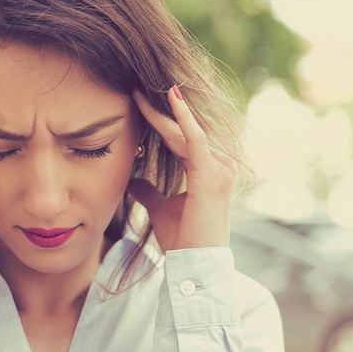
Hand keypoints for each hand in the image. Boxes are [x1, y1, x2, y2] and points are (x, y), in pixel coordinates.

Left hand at [128, 85, 236, 250]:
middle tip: (135, 87)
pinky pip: (196, 138)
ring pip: (186, 131)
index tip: (137, 102)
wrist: (195, 264)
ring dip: (164, 110)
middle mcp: (219, 164)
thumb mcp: (161, 209)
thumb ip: (149, 191)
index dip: (159, 120)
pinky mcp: (211, 173)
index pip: (180, 138)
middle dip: (159, 109)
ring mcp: (219, 168)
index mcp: (208, 170)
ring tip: (141, 90)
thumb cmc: (182, 240)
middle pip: (183, 130)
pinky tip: (170, 98)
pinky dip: (183, 118)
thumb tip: (133, 179)